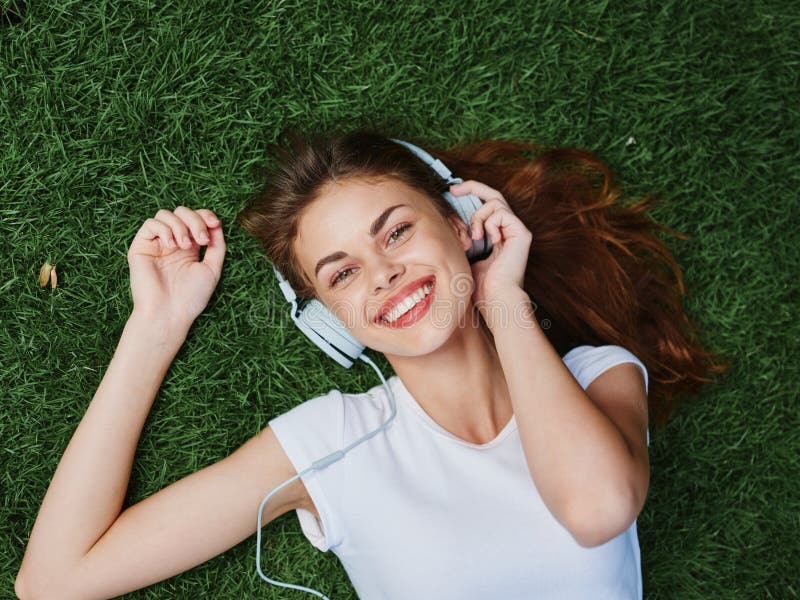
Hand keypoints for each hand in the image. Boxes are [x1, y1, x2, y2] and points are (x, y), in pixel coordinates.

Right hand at [127, 206, 225, 328]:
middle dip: (195, 220)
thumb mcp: (213, 268)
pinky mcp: (141, 247)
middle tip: (201, 240)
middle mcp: (173, 243)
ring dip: (180, 226)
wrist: (169, 313)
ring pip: (165, 214)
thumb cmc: (191, 296)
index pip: (197, 218)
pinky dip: (164, 229)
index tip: (215, 224)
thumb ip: (217, 245)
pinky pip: (150, 224)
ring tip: (184, 247)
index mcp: (190, 247)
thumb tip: (216, 223)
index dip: (206, 215)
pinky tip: (171, 246)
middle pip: (182, 212)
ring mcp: (156, 244)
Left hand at [449, 180, 531, 313]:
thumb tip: (449, 224)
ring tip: (475, 236)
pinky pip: (501, 213)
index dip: (472, 194)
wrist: (496, 299)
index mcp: (499, 236)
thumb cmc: (482, 287)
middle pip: (494, 195)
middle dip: (473, 187)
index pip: (488, 206)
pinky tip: (488, 239)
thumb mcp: (467, 258)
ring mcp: (518, 231)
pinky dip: (489, 223)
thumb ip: (465, 240)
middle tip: (454, 189)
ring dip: (478, 216)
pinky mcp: (521, 233)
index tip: (453, 192)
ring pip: (495, 202)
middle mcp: (510, 231)